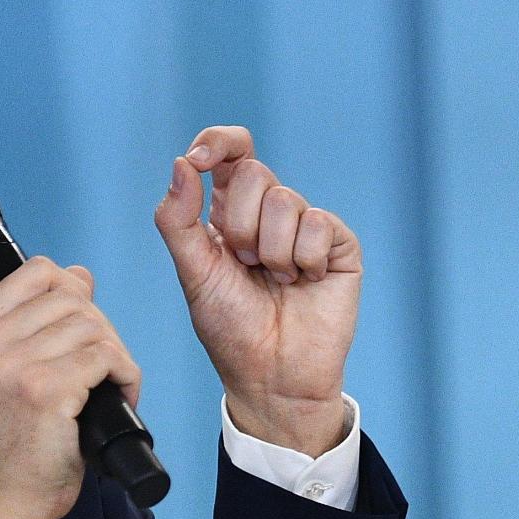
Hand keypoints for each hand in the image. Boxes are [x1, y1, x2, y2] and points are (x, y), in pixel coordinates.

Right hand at [0, 258, 140, 518]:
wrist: (9, 495)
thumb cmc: (17, 436)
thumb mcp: (11, 369)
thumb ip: (38, 321)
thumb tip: (78, 275)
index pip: (39, 271)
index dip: (74, 293)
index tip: (81, 328)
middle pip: (75, 300)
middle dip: (102, 331)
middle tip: (101, 369)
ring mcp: (15, 366)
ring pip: (95, 327)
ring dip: (116, 357)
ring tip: (107, 387)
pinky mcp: (47, 390)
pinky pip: (107, 357)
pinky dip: (127, 377)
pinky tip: (118, 398)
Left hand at [153, 124, 360, 455]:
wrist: (272, 376)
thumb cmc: (231, 330)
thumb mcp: (193, 273)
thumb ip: (179, 219)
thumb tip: (183, 165)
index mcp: (230, 212)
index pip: (228, 151)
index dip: (217, 142)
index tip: (200, 160)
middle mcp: (269, 213)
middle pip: (253, 172)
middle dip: (240, 224)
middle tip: (244, 264)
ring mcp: (306, 228)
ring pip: (285, 200)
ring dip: (271, 251)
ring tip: (276, 282)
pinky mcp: (339, 246)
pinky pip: (319, 225)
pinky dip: (305, 259)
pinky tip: (306, 283)